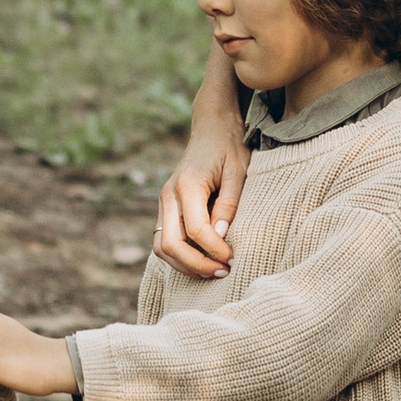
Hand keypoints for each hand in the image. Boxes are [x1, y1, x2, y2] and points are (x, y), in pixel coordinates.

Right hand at [156, 79, 247, 279]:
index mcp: (187, 185)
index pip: (195, 230)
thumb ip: (229, 205)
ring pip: (161, 248)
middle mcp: (168, 195)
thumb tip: (220, 236)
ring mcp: (163, 203)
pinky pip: (164, 241)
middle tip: (224, 271)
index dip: (214, 250)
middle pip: (170, 244)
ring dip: (185, 265)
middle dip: (197, 265)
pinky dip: (180, 258)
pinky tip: (202, 261)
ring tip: (214, 270)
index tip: (233, 258)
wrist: (212, 129)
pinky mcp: (165, 209)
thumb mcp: (238, 172)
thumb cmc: (230, 148)